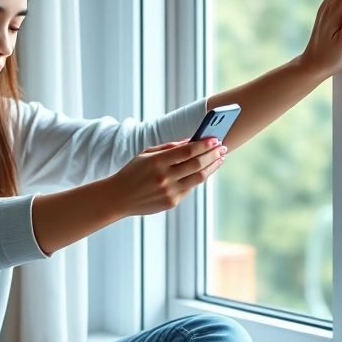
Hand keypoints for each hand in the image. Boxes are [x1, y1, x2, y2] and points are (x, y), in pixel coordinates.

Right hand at [108, 138, 226, 216]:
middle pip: (196, 164)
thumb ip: (169, 147)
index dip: (203, 144)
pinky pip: (190, 188)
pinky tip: (205, 170)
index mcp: (156, 162)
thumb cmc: (132, 172)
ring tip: (220, 158)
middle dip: (212, 154)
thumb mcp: (146, 154)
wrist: (118, 197)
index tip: (215, 138)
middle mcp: (164, 178)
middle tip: (222, 147)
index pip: (186, 151)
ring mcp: (169, 191)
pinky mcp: (171, 202)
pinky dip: (199, 177)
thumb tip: (191, 141)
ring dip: (212, 167)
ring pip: (198, 178)